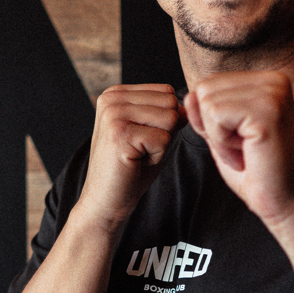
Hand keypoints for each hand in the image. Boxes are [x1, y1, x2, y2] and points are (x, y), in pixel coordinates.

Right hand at [78, 83, 185, 231]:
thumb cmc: (130, 168)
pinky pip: (164, 139)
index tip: (142, 138)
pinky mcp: (120, 134)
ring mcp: (114, 114)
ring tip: (139, 154)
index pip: (167, 92)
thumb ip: (167, 113)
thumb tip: (188, 107)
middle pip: (170, 103)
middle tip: (141, 148)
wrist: (105, 200)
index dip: (165, 120)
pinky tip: (135, 162)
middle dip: (165, 130)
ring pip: (170, 118)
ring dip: (162, 143)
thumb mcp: (151, 132)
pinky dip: (157, 156)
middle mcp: (112, 98)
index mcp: (116, 93)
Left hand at [184, 71, 293, 230]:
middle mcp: (274, 80)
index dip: (211, 119)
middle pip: (205, 89)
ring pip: (207, 102)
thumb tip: (188, 95)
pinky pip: (216, 116)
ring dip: (218, 136)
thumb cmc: (258, 172)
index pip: (210, 84)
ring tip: (246, 150)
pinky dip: (223, 143)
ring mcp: (273, 93)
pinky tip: (247, 154)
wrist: (285, 202)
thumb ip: (206, 112)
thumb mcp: (223, 134)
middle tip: (243, 148)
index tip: (240, 140)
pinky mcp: (267, 111)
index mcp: (268, 80)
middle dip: (212, 126)